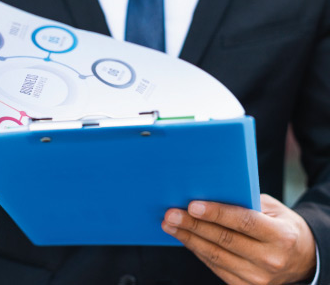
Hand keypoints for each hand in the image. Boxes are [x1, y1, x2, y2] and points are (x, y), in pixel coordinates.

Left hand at [162, 194, 315, 284]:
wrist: (301, 259)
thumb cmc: (282, 225)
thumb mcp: (272, 208)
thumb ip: (246, 202)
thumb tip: (210, 193)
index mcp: (280, 236)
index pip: (244, 222)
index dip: (217, 214)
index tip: (192, 205)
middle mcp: (270, 259)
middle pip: (224, 240)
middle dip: (193, 226)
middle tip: (171, 214)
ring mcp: (258, 278)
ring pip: (215, 256)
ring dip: (188, 239)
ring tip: (169, 224)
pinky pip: (215, 267)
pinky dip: (197, 250)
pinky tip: (184, 238)